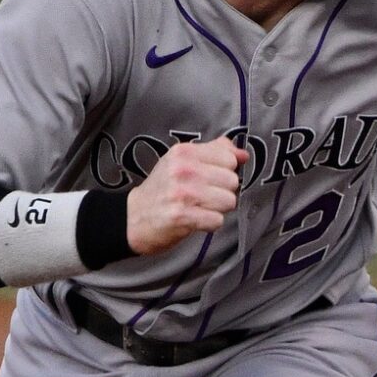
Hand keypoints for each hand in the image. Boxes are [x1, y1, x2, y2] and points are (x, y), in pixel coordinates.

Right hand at [125, 136, 239, 254]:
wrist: (133, 216)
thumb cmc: (163, 189)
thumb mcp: (183, 162)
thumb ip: (215, 152)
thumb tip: (243, 154)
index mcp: (183, 152)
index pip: (230, 159)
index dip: (224, 172)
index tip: (208, 178)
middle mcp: (183, 169)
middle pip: (232, 181)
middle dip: (222, 192)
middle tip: (201, 196)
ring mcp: (182, 193)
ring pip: (229, 201)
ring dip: (217, 209)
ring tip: (198, 207)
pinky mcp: (182, 216)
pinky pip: (218, 220)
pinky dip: (210, 224)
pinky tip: (195, 219)